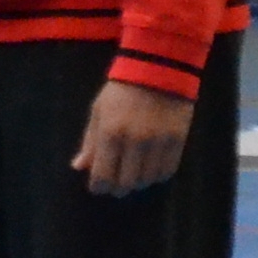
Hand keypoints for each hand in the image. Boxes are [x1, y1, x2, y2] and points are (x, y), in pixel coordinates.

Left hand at [72, 77, 195, 195]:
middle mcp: (135, 141)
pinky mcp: (178, 141)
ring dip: (138, 182)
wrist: (158, 69)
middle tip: (116, 186)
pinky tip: (150, 169)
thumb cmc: (121, 90)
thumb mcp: (99, 111)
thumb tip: (79, 167)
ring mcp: (159, 142)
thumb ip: (90, 142)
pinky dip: (157, 175)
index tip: (98, 187)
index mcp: (111, 133)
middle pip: (127, 182)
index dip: (99, 187)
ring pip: (148, 180)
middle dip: (118, 188)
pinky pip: (167, 171)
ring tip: (134, 175)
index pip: (104, 175)